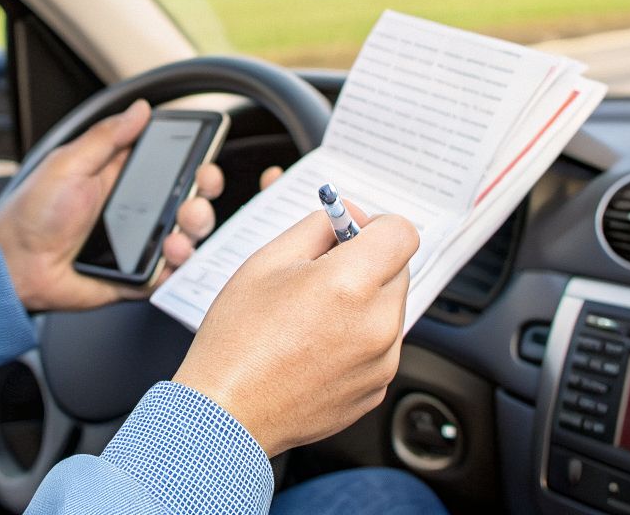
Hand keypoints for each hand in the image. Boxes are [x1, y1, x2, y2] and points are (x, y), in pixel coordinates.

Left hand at [0, 100, 225, 311]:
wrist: (14, 266)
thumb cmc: (32, 214)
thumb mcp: (67, 164)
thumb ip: (106, 137)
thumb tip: (140, 109)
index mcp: (121, 177)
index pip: (172, 164)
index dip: (195, 161)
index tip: (204, 160)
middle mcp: (137, 209)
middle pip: (189, 198)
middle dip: (204, 194)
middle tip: (198, 192)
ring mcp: (140, 243)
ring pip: (186, 235)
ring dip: (193, 229)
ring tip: (178, 231)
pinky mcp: (137, 275)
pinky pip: (170, 274)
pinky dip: (179, 267)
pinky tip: (169, 256)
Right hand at [171, 198, 418, 455]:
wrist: (227, 412)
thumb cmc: (237, 341)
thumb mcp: (267, 261)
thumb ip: (316, 227)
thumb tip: (348, 216)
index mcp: (351, 284)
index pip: (402, 233)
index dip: (375, 225)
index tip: (352, 233)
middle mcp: (377, 324)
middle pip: (398, 270)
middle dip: (366, 264)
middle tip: (319, 276)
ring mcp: (381, 362)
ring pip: (389, 309)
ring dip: (363, 303)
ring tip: (311, 318)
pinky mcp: (376, 388)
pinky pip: (381, 346)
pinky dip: (358, 339)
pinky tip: (315, 346)